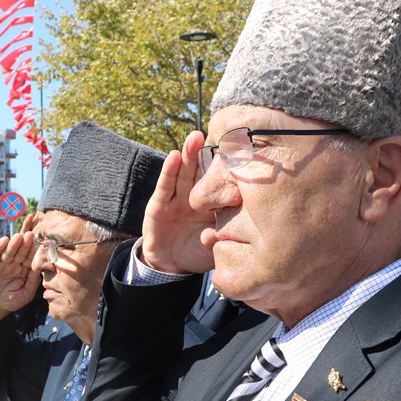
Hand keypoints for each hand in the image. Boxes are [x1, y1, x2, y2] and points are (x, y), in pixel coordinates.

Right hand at [0, 232, 39, 322]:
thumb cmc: (12, 300)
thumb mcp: (26, 294)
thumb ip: (33, 282)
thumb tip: (40, 269)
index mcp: (24, 269)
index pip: (31, 257)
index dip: (35, 249)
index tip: (41, 241)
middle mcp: (14, 263)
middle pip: (21, 251)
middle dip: (26, 243)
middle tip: (31, 234)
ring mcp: (2, 263)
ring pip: (9, 251)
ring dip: (14, 244)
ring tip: (19, 236)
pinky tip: (4, 240)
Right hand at [141, 131, 215, 273]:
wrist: (170, 266)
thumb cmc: (197, 253)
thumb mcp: (214, 248)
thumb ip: (219, 240)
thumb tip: (220, 235)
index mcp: (213, 203)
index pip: (221, 181)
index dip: (228, 167)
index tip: (241, 149)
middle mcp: (195, 196)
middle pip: (203, 171)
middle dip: (209, 152)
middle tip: (221, 134)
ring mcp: (177, 199)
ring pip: (184, 173)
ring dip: (189, 154)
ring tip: (195, 137)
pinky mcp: (159, 205)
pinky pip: (165, 187)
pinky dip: (169, 171)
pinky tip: (173, 156)